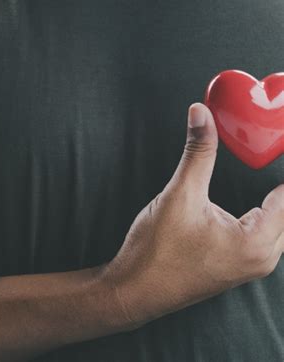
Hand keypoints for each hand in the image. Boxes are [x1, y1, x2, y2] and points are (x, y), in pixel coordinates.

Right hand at [99, 103, 283, 328]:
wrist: (135, 290)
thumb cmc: (156, 251)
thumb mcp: (180, 195)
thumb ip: (197, 152)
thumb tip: (201, 114)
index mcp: (256, 242)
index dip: (283, 165)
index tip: (281, 141)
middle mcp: (261, 258)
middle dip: (282, 188)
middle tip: (275, 149)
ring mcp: (250, 265)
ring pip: (279, 227)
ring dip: (279, 203)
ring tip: (274, 175)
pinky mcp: (236, 266)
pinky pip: (266, 237)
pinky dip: (269, 215)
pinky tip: (260, 202)